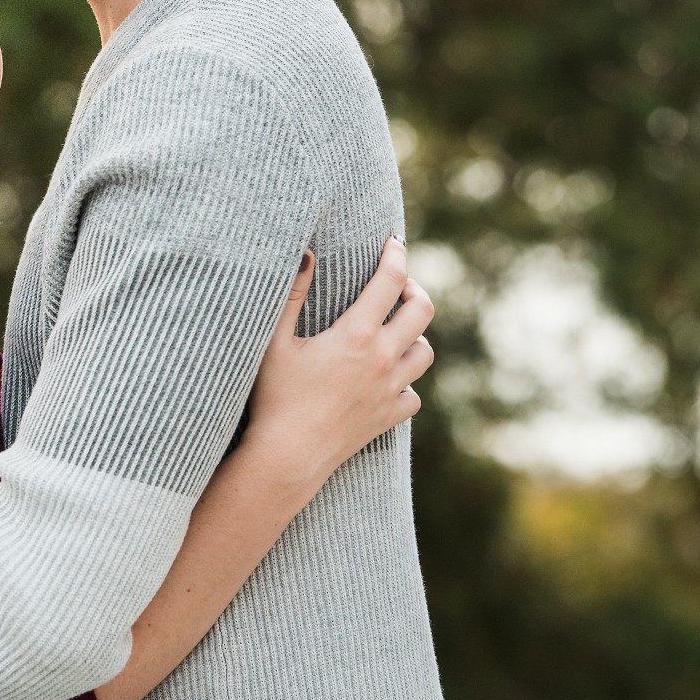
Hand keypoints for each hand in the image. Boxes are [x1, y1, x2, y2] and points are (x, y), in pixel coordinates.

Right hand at [243, 237, 433, 497]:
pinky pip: (413, 395)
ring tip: (394, 332)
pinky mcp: (387, 418)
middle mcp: (382, 359)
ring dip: (414, 336)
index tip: (393, 242)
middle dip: (413, 290)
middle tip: (396, 287)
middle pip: (422, 311)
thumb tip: (306, 252)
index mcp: (356, 334)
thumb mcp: (273, 341)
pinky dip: (406, 383)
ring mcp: (389, 391)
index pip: (390, 281)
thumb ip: (290, 294)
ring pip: (425, 353)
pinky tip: (387, 380)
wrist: (287, 457)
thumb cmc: (273, 397)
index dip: (395, 255)